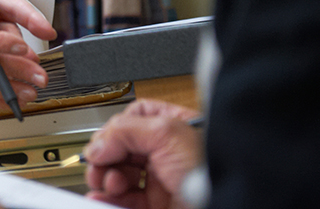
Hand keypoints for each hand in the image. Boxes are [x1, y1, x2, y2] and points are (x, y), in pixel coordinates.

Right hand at [84, 99, 201, 208]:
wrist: (221, 206)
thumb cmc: (209, 171)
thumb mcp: (166, 133)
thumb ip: (126, 130)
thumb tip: (97, 145)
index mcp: (174, 128)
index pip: (135, 118)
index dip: (116, 128)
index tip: (105, 141)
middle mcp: (167, 154)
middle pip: (122, 148)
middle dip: (106, 156)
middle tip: (99, 164)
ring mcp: (161, 183)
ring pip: (120, 176)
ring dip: (105, 177)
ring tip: (107, 182)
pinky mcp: (157, 207)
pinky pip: (124, 202)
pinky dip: (107, 199)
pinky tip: (101, 196)